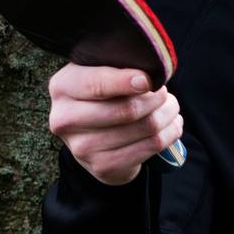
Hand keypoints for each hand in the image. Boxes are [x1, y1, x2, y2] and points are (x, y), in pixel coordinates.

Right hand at [49, 62, 181, 185]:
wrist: (92, 137)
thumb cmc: (100, 95)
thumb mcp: (98, 72)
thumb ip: (116, 67)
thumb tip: (148, 74)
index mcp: (61, 87)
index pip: (97, 84)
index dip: (126, 81)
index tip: (148, 80)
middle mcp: (64, 119)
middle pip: (126, 109)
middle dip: (156, 99)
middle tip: (165, 93)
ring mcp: (81, 147)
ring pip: (144, 127)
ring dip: (167, 115)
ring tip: (171, 107)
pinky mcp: (102, 167)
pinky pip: (150, 147)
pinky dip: (168, 133)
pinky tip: (171, 125)